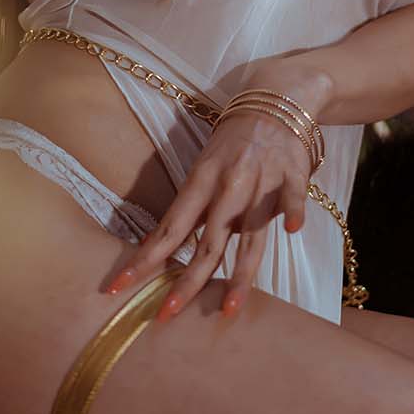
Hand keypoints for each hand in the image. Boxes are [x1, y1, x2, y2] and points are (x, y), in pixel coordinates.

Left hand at [105, 103, 312, 320]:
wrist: (277, 98)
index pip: (169, 228)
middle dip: (186, 282)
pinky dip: (293, 211)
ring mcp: (261, 179)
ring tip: (230, 309)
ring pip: (249, 236)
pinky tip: (291, 230)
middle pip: (206, 242)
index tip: (120, 288)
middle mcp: (228, 184)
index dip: (144, 260)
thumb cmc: (235, 141)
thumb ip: (194, 207)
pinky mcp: (292, 174)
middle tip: (166, 315)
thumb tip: (165, 248)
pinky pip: (293, 196)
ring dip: (239, 274)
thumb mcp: (206, 167)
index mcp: (201, 180)